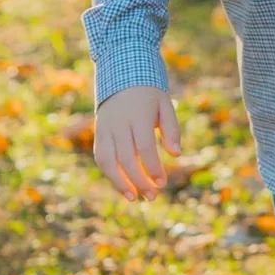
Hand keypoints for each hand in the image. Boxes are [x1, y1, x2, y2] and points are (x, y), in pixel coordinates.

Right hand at [95, 86, 179, 200]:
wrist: (122, 76)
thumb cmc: (149, 95)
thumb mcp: (165, 105)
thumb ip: (171, 129)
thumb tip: (176, 154)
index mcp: (138, 114)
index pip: (144, 146)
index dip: (152, 167)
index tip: (162, 182)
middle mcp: (118, 123)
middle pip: (125, 157)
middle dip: (139, 180)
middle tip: (152, 196)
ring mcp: (105, 129)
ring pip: (108, 161)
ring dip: (120, 183)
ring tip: (135, 198)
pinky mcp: (98, 134)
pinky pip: (101, 158)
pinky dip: (110, 174)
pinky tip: (123, 186)